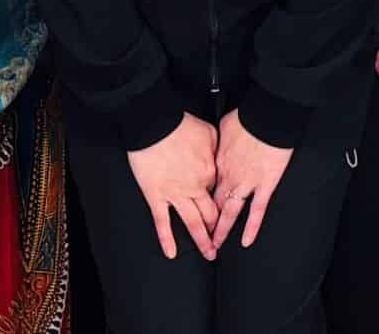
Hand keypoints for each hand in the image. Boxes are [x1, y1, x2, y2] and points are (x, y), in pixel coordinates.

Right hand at [127, 113, 221, 260]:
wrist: (154, 124)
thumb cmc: (179, 124)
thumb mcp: (209, 132)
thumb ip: (217, 149)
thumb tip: (220, 155)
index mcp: (210, 171)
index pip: (219, 191)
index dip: (221, 199)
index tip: (224, 208)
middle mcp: (195, 187)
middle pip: (211, 213)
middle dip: (218, 230)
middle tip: (221, 241)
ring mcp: (175, 194)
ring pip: (192, 223)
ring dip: (202, 241)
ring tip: (209, 254)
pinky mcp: (156, 196)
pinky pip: (162, 222)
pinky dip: (167, 239)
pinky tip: (171, 253)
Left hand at [209, 109, 293, 252]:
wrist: (267, 117)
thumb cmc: (247, 117)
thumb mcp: (222, 127)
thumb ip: (216, 141)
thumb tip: (211, 141)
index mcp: (218, 162)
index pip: (205, 187)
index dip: (199, 200)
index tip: (194, 210)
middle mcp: (229, 176)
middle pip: (213, 203)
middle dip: (205, 222)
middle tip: (199, 237)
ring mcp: (247, 182)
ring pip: (230, 212)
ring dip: (221, 231)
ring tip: (215, 246)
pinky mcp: (265, 185)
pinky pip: (257, 210)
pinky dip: (252, 227)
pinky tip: (246, 241)